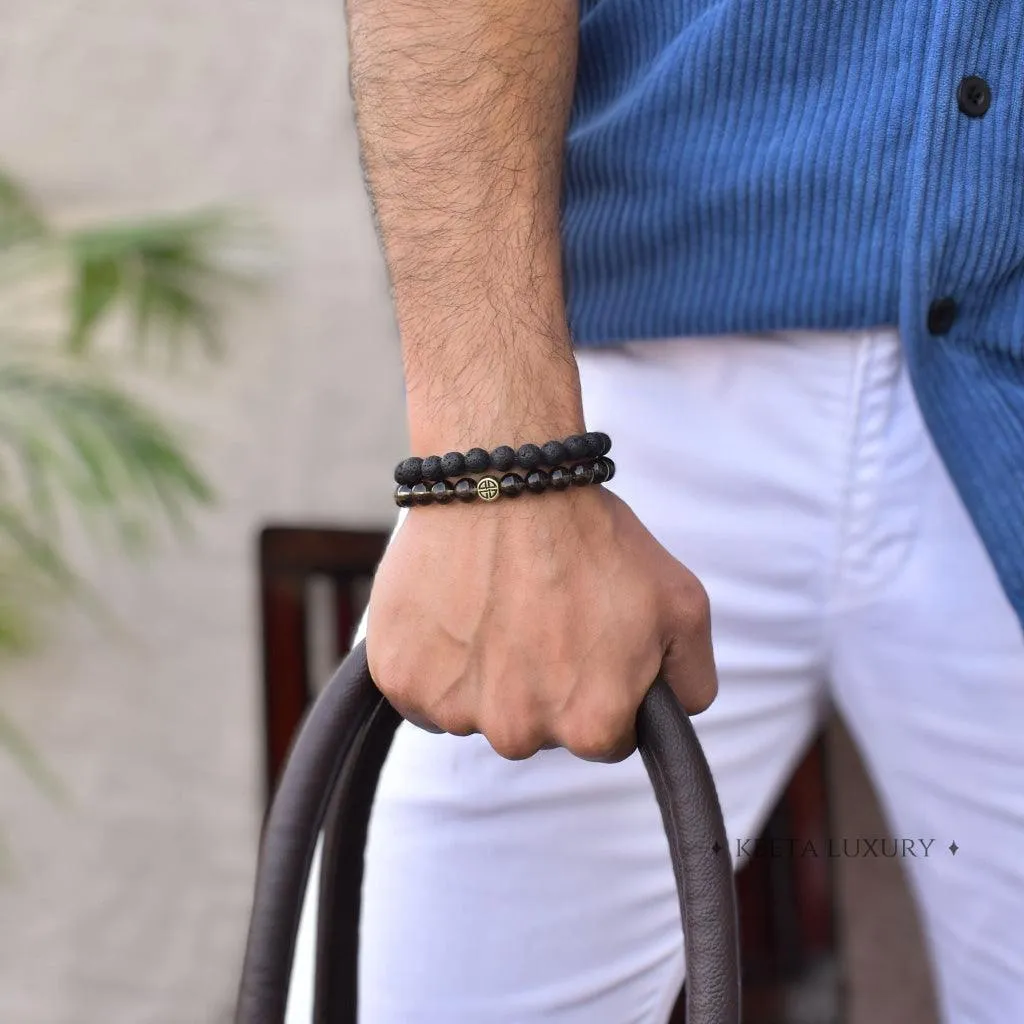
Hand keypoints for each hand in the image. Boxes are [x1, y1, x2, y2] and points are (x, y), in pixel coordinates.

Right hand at [365, 484, 716, 761]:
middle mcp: (521, 732)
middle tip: (538, 614)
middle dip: (542, 684)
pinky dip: (434, 662)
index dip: (601, 686)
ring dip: (484, 672)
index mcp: (592, 726)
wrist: (506, 478)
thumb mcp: (683, 604)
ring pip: (476, 711)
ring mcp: (455, 710)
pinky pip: (422, 693)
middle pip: (536, 729)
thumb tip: (674, 716)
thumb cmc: (592, 536)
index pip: (603, 738)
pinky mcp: (401, 679)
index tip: (587, 640)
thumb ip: (692, 680)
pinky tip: (453, 610)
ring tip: (493, 603)